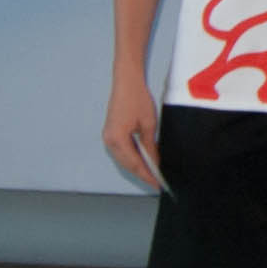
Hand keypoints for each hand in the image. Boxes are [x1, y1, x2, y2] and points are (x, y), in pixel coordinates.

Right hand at [101, 76, 162, 191]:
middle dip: (143, 174)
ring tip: (153, 174)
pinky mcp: (111, 133)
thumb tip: (155, 162)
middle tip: (158, 182)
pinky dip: (133, 157)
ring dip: (138, 166)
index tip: (158, 184)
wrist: (126, 83)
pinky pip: (122, 151)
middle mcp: (109, 141)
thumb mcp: (149, 125)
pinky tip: (145, 160)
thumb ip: (150, 146)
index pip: (134, 164)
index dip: (147, 175)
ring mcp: (108, 137)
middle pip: (127, 164)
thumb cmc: (138, 100)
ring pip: (124, 159)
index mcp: (117, 140)